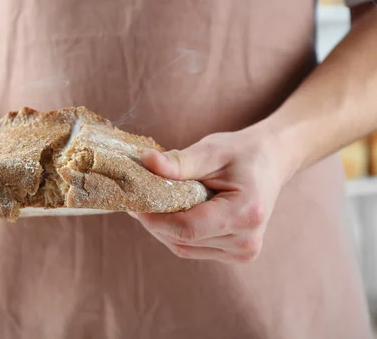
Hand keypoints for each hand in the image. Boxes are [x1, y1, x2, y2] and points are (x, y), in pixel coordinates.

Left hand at [131, 130, 290, 263]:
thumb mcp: (211, 150)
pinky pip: (193, 248)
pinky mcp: (236, 254)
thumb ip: (179, 162)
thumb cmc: (242, 153)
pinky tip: (170, 213)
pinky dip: (176, 232)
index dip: (155, 219)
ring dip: (163, 229)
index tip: (134, 202)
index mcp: (245, 213)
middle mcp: (246, 241)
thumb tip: (146, 161)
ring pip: (184, 248)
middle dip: (154, 222)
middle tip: (136, 199)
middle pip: (183, 240)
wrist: (271, 161)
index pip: (188, 228)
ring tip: (151, 204)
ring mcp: (243, 252)